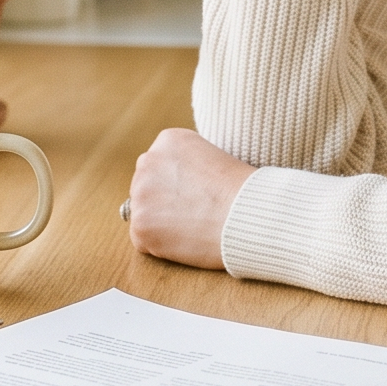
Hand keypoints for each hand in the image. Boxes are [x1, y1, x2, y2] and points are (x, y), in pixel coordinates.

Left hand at [125, 129, 256, 270]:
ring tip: (193, 225)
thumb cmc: (241, 190)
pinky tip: (185, 240)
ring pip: (144, 213)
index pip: (160, 165)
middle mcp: (147, 161)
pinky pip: (143, 239)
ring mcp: (140, 194)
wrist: (247, 214)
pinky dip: (161, 245)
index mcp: (168, 140)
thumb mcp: (212, 157)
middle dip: (164, 200)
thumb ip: (185, 165)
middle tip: (195, 211)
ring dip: (162, 223)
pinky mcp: (139, 226)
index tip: (200, 193)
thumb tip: (170, 188)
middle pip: (147, 186)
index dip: (180, 184)